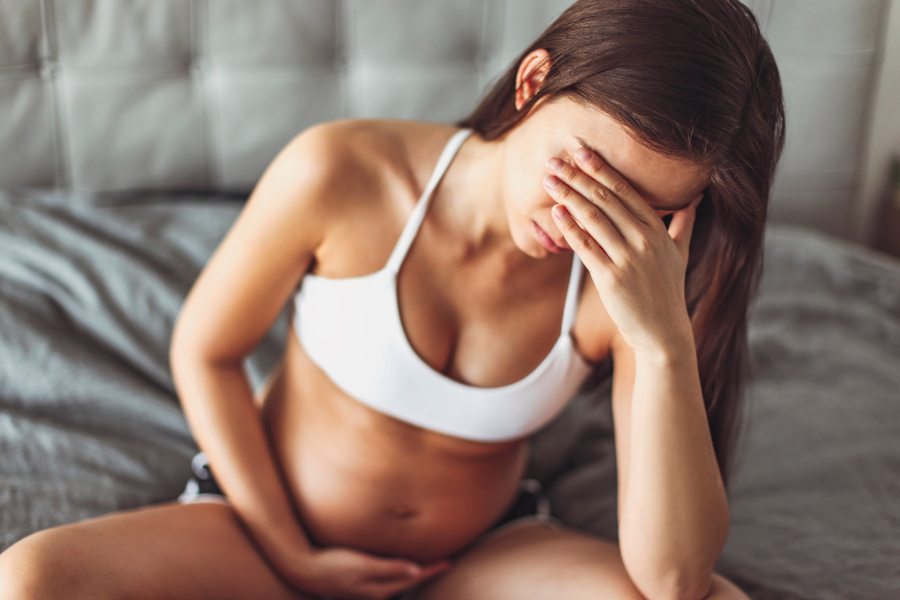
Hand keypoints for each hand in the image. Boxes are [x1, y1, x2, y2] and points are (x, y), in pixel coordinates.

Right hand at [288, 545, 450, 599]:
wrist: (305, 571)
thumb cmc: (334, 565)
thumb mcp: (364, 565)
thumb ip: (390, 568)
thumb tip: (416, 570)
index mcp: (380, 589)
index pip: (412, 578)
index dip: (430, 570)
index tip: (447, 562)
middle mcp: (375, 593)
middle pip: (407, 583)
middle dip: (424, 574)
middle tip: (442, 563)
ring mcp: (366, 591)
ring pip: (396, 583)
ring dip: (410, 575)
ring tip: (424, 565)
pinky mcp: (358, 586)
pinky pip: (384, 581)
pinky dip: (395, 575)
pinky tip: (397, 568)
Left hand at [543, 148, 700, 357]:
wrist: (663, 332)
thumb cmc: (667, 291)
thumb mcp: (679, 254)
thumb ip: (683, 224)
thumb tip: (695, 199)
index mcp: (657, 230)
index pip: (625, 191)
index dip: (602, 169)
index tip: (582, 151)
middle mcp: (643, 240)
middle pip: (605, 199)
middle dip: (578, 177)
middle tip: (556, 160)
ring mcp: (628, 258)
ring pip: (593, 219)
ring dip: (569, 196)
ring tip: (550, 180)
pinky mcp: (611, 278)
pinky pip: (586, 247)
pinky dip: (570, 227)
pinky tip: (556, 212)